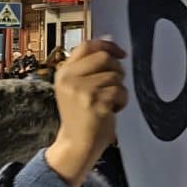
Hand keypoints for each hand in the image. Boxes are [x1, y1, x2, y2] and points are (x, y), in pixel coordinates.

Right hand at [48, 40, 128, 186]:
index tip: (121, 54)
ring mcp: (81, 90)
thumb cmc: (82, 114)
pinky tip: (111, 110)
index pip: (87, 46)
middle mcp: (69, 78)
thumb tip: (110, 43)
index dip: (107, 45)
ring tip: (108, 102)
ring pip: (115, 76)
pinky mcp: (95, 102)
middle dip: (117, 70)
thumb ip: (90, 67)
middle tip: (114, 85)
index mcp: (64, 72)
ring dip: (119, 89)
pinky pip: (120, 91)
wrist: (76, 143)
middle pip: (104, 57)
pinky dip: (122, 101)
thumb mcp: (77, 86)